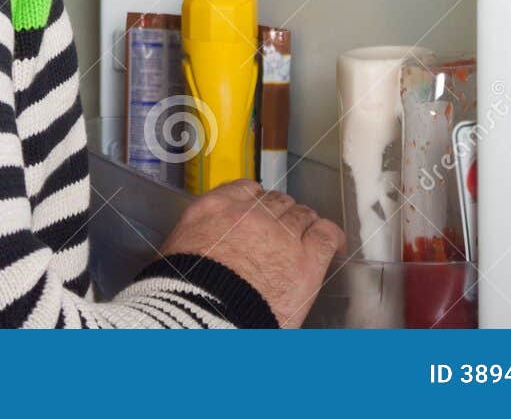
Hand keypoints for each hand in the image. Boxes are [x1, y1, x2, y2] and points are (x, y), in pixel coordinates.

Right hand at [160, 180, 343, 328]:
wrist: (207, 321)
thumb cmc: (184, 296)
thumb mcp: (179, 252)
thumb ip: (200, 236)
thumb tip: (206, 245)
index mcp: (215, 209)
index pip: (245, 188)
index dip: (256, 200)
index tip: (257, 211)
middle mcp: (250, 213)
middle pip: (276, 201)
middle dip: (280, 214)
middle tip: (281, 231)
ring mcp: (281, 234)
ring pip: (302, 215)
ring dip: (303, 225)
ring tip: (307, 235)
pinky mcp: (306, 260)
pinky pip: (325, 235)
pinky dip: (329, 235)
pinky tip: (331, 240)